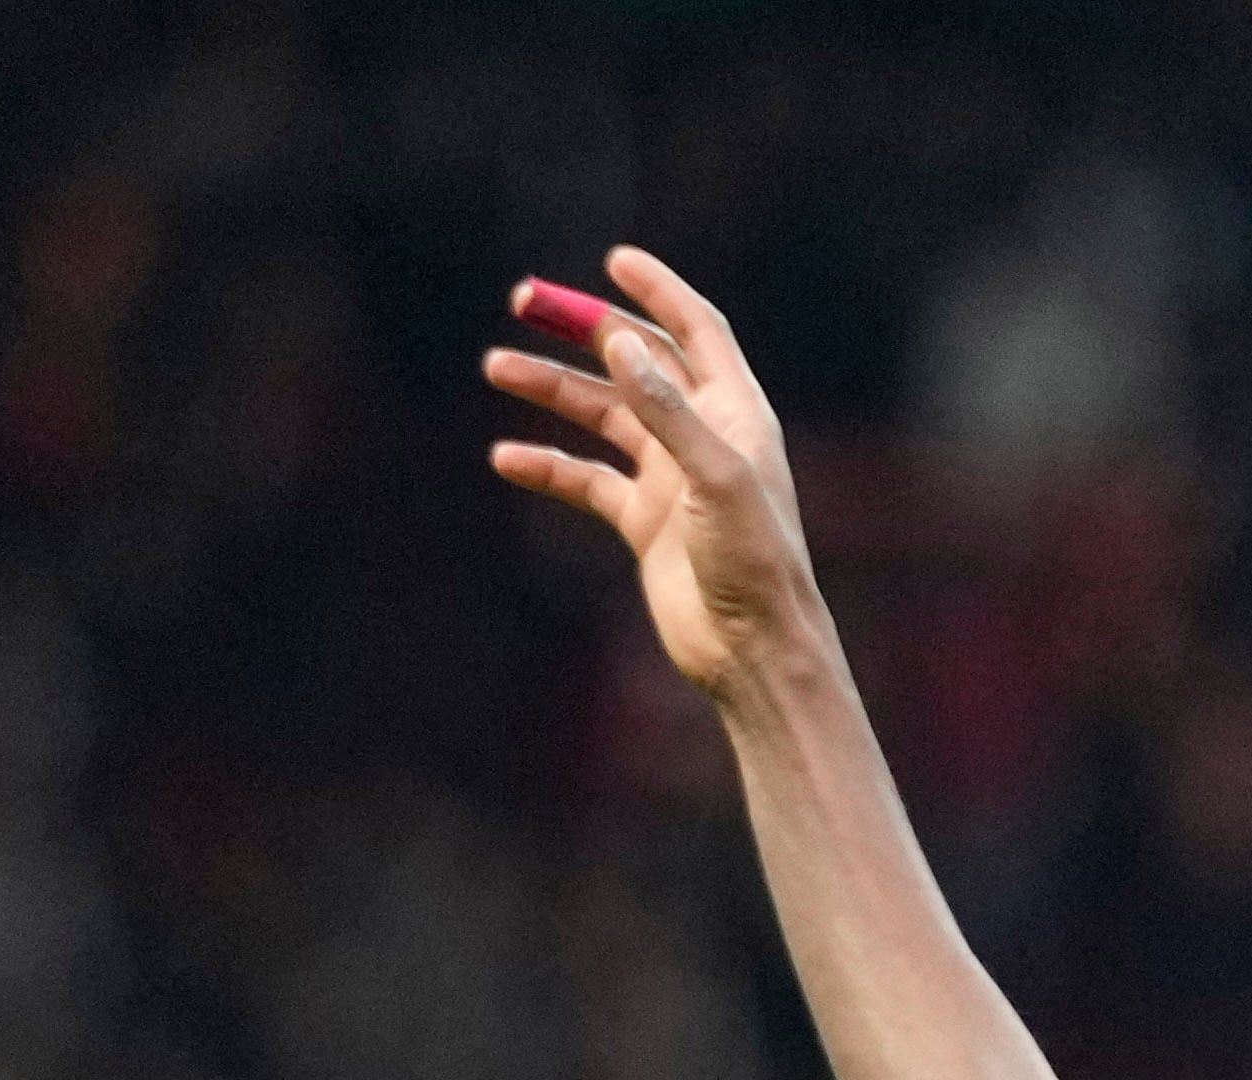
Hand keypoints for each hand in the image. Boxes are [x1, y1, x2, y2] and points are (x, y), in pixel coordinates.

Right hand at [484, 246, 823, 698]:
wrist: (753, 648)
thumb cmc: (754, 563)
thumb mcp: (714, 478)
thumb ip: (668, 411)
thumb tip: (623, 345)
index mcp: (736, 414)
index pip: (697, 332)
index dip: (658, 292)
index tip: (613, 260)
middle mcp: (703, 437)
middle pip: (636, 364)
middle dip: (584, 330)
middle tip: (523, 302)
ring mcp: (671, 479)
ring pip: (603, 417)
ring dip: (552, 390)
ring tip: (496, 367)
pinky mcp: (646, 522)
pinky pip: (587, 480)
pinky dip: (548, 466)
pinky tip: (505, 457)